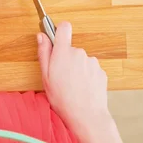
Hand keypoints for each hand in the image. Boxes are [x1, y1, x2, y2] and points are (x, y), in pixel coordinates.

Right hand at [37, 22, 119, 142]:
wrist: (86, 115)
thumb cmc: (63, 98)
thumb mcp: (45, 76)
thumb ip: (44, 52)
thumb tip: (41, 36)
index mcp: (64, 52)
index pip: (64, 27)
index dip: (59, 31)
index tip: (56, 39)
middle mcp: (79, 53)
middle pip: (71, 48)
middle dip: (66, 58)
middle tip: (61, 75)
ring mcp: (92, 62)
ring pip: (81, 60)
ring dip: (77, 68)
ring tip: (72, 85)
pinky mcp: (101, 71)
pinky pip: (90, 69)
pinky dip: (86, 76)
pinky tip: (82, 88)